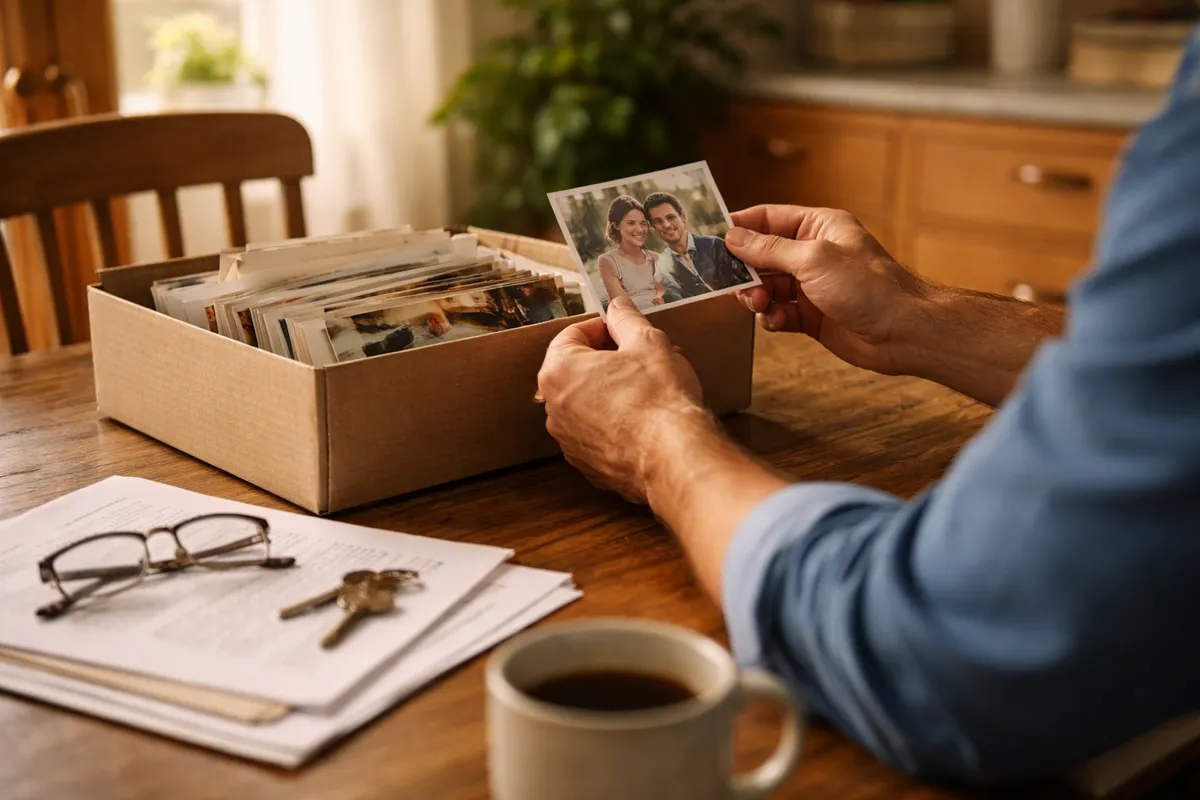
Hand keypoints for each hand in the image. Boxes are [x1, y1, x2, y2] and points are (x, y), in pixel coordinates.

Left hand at [537, 296, 703, 502]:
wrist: (673, 457)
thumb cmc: (658, 399)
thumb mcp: (648, 343)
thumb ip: (626, 319)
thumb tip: (618, 306)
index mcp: (559, 372)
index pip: (571, 336)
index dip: (601, 328)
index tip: (622, 330)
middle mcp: (554, 409)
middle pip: (576, 371)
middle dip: (608, 361)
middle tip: (640, 358)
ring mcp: (569, 442)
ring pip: (587, 404)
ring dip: (611, 392)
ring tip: (648, 389)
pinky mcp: (588, 466)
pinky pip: (598, 434)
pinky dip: (615, 424)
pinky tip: (644, 420)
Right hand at [725, 205, 932, 375]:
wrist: (902, 332)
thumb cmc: (869, 287)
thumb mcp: (813, 259)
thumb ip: (770, 249)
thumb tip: (734, 238)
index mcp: (818, 227)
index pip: (769, 219)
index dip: (740, 226)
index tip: (712, 237)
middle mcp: (813, 253)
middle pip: (762, 256)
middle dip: (745, 270)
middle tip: (732, 284)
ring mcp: (811, 286)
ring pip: (766, 287)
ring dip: (757, 297)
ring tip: (761, 305)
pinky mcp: (811, 315)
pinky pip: (778, 313)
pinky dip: (772, 318)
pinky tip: (777, 322)